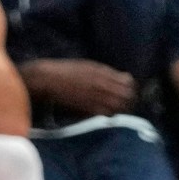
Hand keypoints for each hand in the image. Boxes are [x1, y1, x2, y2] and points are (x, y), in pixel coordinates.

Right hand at [19, 58, 137, 116]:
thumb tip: (126, 77)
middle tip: (127, 101)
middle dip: (129, 99)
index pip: (128, 81)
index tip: (130, 89)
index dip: (131, 87)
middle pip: (127, 95)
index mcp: (102, 72)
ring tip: (117, 108)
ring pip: (119, 106)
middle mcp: (102, 84)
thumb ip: (107, 73)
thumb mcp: (89, 66)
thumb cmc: (66, 71)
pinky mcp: (88, 108)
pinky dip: (110, 114)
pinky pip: (107, 114)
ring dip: (121, 108)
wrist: (47, 79)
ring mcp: (95, 97)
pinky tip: (107, 112)